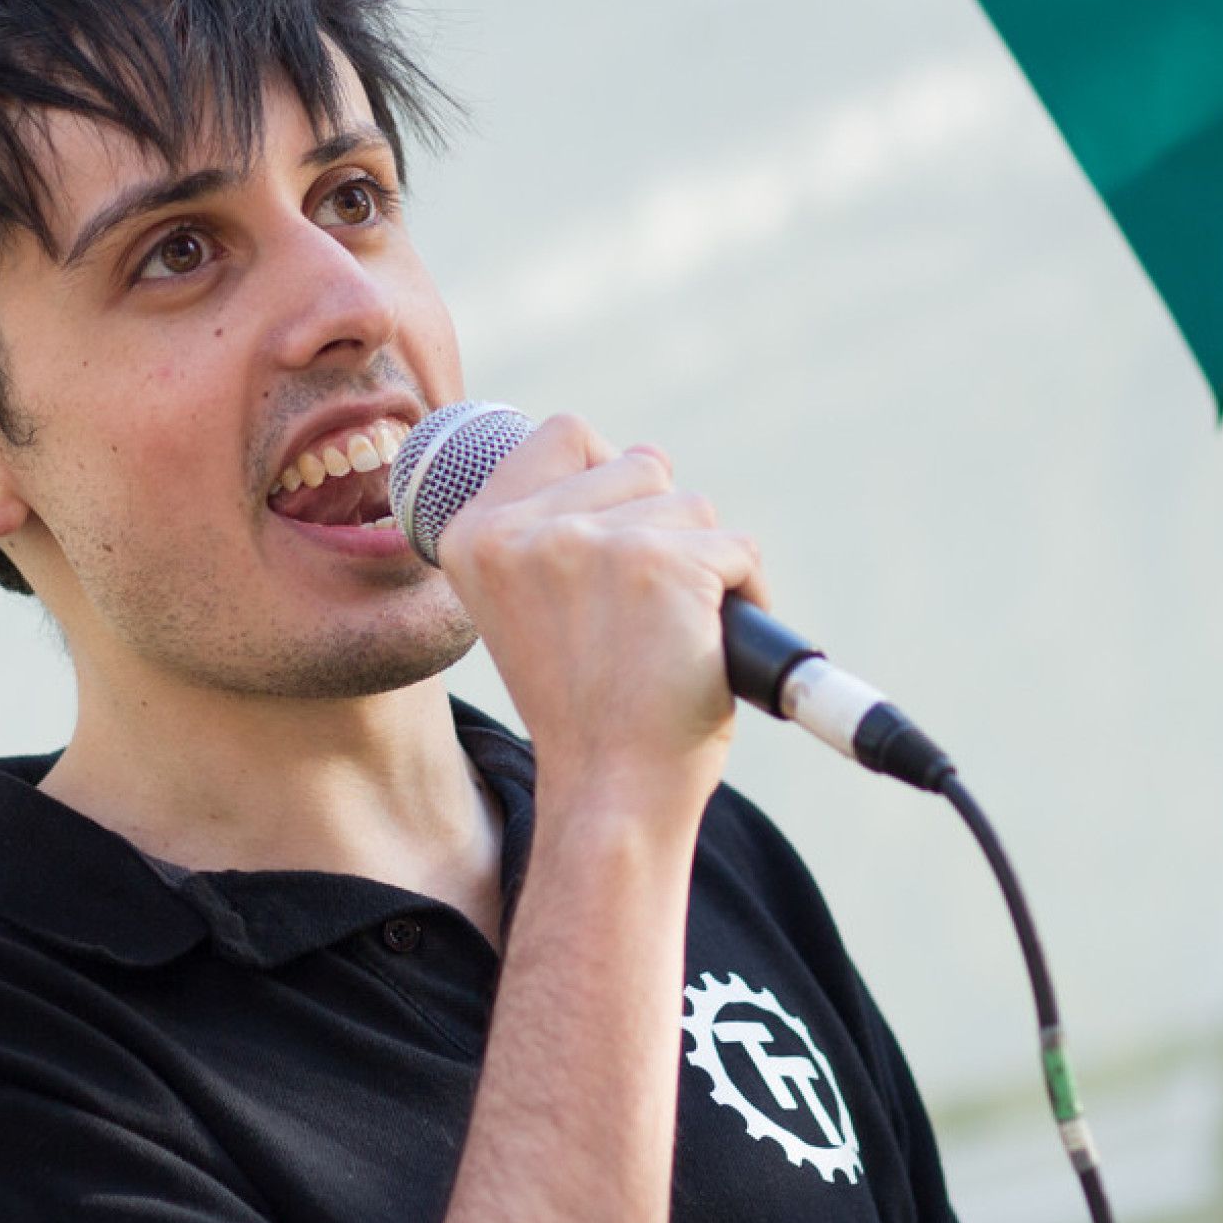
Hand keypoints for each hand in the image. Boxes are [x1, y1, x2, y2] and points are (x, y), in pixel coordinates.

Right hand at [434, 414, 762, 833]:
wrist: (610, 790)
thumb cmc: (583, 708)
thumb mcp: (528, 604)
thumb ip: (548, 532)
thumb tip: (633, 460)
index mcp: (475, 535)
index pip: (564, 432)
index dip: (607, 473)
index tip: (619, 542)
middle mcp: (524, 530)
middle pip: (639, 462)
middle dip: (662, 523)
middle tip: (647, 609)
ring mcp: (594, 542)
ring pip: (692, 504)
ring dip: (703, 562)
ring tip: (676, 634)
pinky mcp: (666, 564)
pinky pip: (738, 548)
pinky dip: (747, 593)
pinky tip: (714, 645)